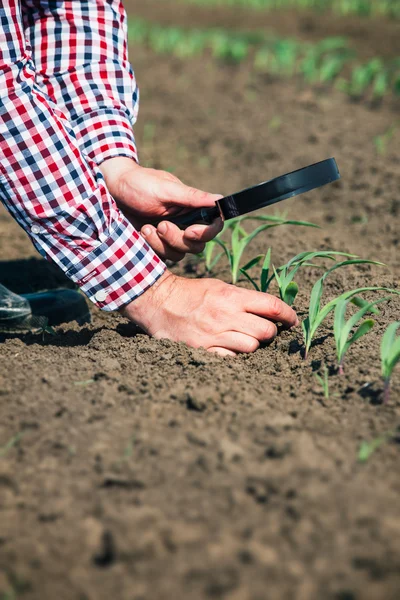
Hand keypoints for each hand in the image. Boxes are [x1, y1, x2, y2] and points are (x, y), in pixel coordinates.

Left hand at [100, 157, 222, 261]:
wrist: (110, 190)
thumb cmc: (139, 184)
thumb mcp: (166, 189)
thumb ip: (192, 197)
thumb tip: (220, 199)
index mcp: (191, 208)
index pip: (213, 226)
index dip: (207, 233)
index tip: (190, 231)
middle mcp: (184, 223)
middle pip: (197, 245)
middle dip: (178, 239)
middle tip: (161, 225)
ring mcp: (170, 236)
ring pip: (180, 254)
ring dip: (163, 244)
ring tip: (146, 228)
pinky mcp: (156, 245)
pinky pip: (163, 257)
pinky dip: (152, 248)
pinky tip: (141, 233)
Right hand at [121, 271, 298, 355]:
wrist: (158, 302)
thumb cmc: (192, 293)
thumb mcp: (219, 287)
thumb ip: (243, 299)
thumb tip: (271, 311)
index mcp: (231, 296)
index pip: (272, 306)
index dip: (288, 315)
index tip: (293, 321)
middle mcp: (225, 316)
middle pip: (266, 331)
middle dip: (270, 332)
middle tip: (264, 330)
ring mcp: (214, 335)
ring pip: (252, 347)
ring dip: (252, 344)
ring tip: (243, 338)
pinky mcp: (203, 350)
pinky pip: (232, 359)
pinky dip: (235, 355)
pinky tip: (229, 348)